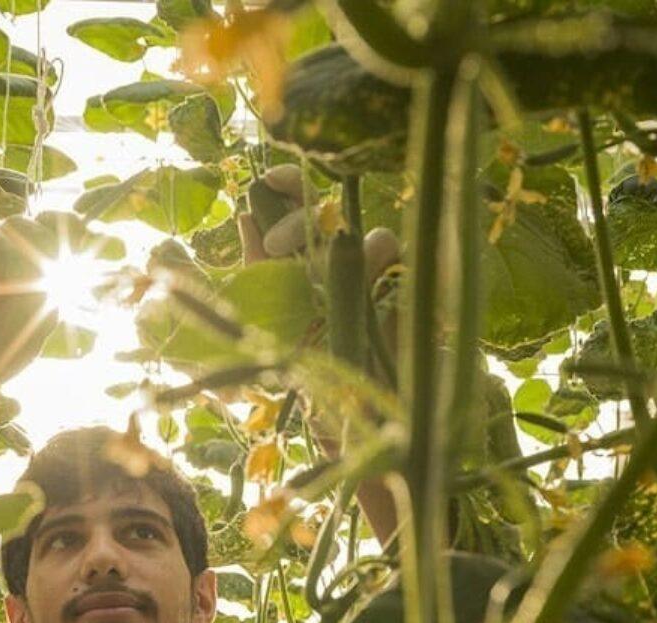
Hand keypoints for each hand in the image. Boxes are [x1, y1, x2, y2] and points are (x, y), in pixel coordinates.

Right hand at [0, 212, 86, 425]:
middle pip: (19, 225)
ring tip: (14, 292)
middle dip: (36, 244)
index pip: (48, 226)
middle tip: (43, 277)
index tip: (76, 240)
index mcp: (27, 261)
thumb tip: (53, 277)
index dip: (63, 226)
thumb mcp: (29, 334)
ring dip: (5, 257)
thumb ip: (44, 303)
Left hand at [237, 164, 401, 352]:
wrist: (336, 408)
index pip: (303, 199)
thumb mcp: (265, 314)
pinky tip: (369, 295)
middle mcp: (344, 256)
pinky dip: (392, 279)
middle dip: (301, 221)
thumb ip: (257, 267)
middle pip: (335, 211)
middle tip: (274, 245)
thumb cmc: (299, 359)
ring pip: (381, 239)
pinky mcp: (407, 299)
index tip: (267, 182)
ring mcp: (380, 275)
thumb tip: (246, 215)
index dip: (289, 181)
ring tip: (325, 288)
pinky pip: (410, 274)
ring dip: (352, 256)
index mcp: (307, 252)